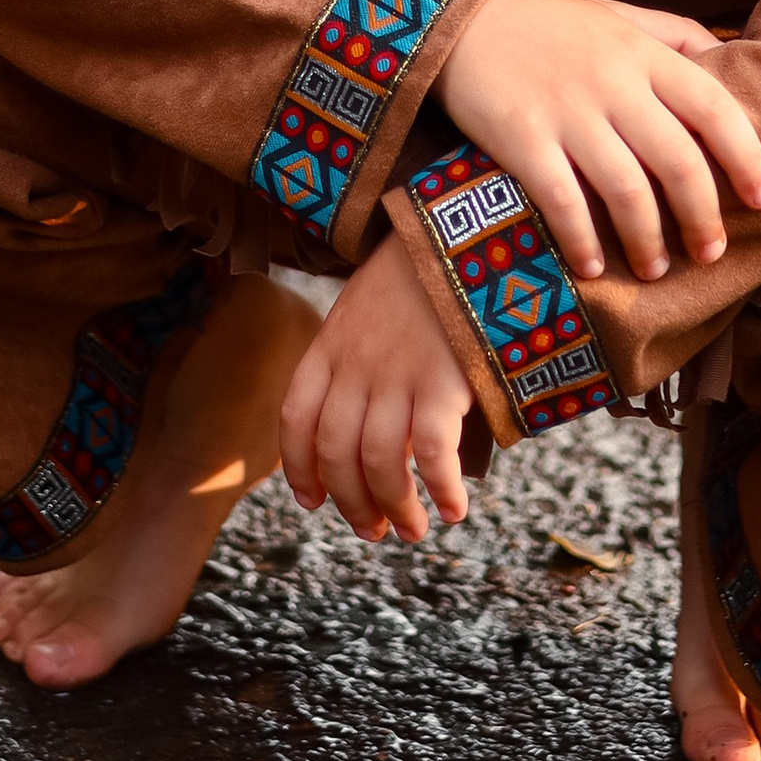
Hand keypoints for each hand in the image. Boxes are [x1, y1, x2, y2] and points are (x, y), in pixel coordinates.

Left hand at [280, 233, 474, 546]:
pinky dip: (440, 489)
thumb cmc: (421, 270)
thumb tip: (369, 419)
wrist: (464, 229)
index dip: (300, 470)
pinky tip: (454, 508)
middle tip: (373, 530)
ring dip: (395, 508)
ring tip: (413, 530)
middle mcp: (355, 364)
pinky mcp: (443, 379)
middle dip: (352, 504)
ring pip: (379, 463)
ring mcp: (397, 373)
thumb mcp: (367, 305)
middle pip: (335, 454)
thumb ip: (357, 355)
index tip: (314, 502)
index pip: (296, 420)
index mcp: (329, 344)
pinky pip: (430, 454)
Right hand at [436, 0, 760, 284]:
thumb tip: (729, 62)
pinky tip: (593, 267)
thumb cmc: (549, 22)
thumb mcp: (618, 14)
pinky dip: (583, 241)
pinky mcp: (522, 139)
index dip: (747, 157)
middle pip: (677, 161)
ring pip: (627, 190)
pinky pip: (563, 203)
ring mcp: (567, 113)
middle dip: (702, 217)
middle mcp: (612, 83)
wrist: (462, 19)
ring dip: (647, 240)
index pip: (713, 107)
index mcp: (643, 53)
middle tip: (710, 253)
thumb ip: (673, 35)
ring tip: (655, 269)